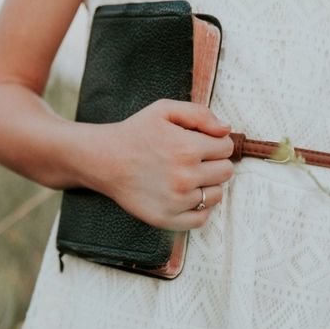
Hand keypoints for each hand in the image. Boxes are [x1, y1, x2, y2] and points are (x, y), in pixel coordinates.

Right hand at [78, 98, 234, 230]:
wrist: (103, 159)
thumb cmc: (134, 133)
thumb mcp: (164, 110)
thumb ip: (200, 113)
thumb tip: (226, 130)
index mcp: (188, 148)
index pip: (226, 148)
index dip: (215, 143)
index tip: (200, 143)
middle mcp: (185, 177)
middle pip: (226, 172)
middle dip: (214, 163)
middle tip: (194, 160)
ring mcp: (176, 201)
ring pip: (216, 195)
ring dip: (207, 185)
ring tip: (187, 177)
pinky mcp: (166, 218)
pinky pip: (201, 218)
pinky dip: (199, 208)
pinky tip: (186, 196)